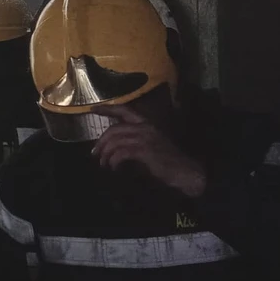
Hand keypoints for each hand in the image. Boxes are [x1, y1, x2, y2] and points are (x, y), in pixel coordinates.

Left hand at [92, 105, 206, 197]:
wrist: (186, 172)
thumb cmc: (167, 161)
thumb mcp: (149, 145)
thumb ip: (133, 141)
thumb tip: (111, 146)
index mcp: (146, 123)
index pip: (124, 110)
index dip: (108, 109)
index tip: (93, 109)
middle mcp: (145, 127)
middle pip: (114, 130)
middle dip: (101, 142)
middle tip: (95, 154)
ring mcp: (145, 138)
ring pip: (115, 141)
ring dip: (106, 154)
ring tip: (104, 164)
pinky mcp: (145, 151)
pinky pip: (121, 153)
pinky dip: (114, 161)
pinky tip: (114, 168)